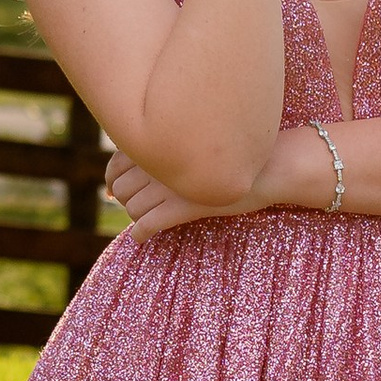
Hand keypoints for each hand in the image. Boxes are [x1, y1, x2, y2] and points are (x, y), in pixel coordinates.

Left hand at [107, 151, 222, 235]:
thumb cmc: (233, 155)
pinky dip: (140, 233)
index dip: (112, 180)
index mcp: (160, 142)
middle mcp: (161, 161)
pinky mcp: (184, 206)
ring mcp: (171, 184)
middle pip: (121, 189)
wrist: (269, 166)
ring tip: (148, 221)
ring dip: (136, 217)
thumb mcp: (195, 143)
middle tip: (140, 207)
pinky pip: (147, 224)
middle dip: (126, 200)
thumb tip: (134, 170)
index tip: (115, 191)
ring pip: (132, 208)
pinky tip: (143, 238)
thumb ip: (167, 150)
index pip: (115, 164)